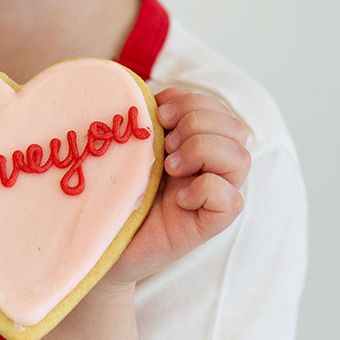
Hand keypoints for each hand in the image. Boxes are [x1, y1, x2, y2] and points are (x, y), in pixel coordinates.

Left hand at [104, 88, 250, 285]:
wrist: (98, 240)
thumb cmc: (113, 192)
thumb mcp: (131, 147)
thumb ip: (150, 121)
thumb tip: (157, 99)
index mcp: (194, 145)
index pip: (218, 109)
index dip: (190, 101)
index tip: (158, 115)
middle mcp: (210, 168)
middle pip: (235, 127)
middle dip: (196, 122)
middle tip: (164, 145)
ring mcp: (212, 197)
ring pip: (241, 157)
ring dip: (201, 151)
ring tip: (170, 167)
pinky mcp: (209, 225)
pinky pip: (231, 199)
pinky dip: (204, 189)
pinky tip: (177, 198)